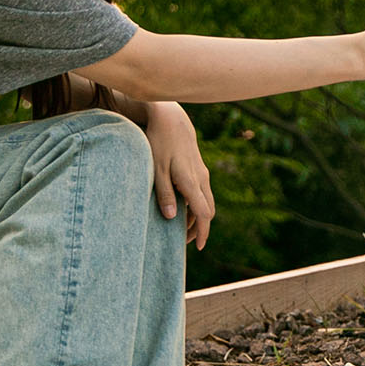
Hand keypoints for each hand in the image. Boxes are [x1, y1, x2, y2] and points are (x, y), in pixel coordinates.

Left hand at [144, 101, 214, 248]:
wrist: (171, 119)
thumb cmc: (160, 142)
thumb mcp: (157, 169)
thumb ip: (164, 194)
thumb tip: (171, 217)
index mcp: (191, 181)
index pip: (203, 213)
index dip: (202, 232)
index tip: (197, 246)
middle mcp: (201, 179)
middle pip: (208, 211)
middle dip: (199, 228)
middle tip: (185, 241)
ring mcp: (202, 173)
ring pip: (206, 202)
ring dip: (197, 217)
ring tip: (181, 227)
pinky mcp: (199, 169)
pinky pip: (202, 193)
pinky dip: (196, 205)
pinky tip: (183, 208)